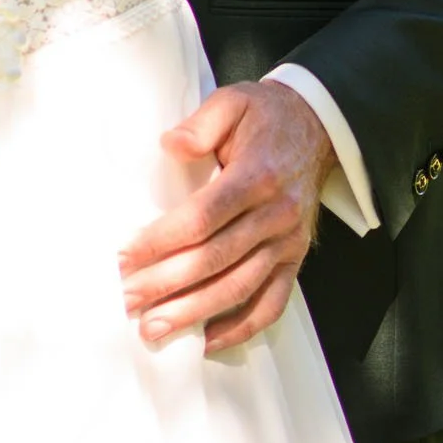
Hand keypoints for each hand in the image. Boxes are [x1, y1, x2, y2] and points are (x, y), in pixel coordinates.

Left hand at [119, 80, 335, 353]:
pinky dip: (242, 327)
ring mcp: (288, 242)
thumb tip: (170, 144)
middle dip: (166, 284)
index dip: (162, 240)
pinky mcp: (296, 259)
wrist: (318, 128)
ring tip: (154, 327)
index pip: (203, 217)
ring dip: (194, 311)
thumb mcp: (233, 101)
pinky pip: (272, 302)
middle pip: (214, 258)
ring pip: (239, 286)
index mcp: (257, 175)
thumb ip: (201, 123)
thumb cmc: (264, 116)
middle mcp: (276, 214)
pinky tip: (208, 341)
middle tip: (126, 300)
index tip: (125, 256)